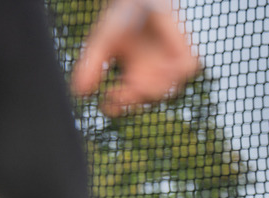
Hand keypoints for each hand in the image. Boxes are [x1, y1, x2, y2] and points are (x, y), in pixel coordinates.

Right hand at [70, 0, 199, 116]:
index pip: (127, 101)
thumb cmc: (120, 20)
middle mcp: (152, 73)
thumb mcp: (102, 44)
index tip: (106, 103)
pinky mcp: (183, 48)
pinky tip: (161, 65)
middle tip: (120, 92)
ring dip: (153, 89)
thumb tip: (80, 92)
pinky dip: (177, 70)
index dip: (117, 107)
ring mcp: (169, 63)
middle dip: (132, 100)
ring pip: (168, 90)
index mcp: (133, 76)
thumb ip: (91, 66)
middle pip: (145, 99)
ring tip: (136, 80)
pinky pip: (188, 68)